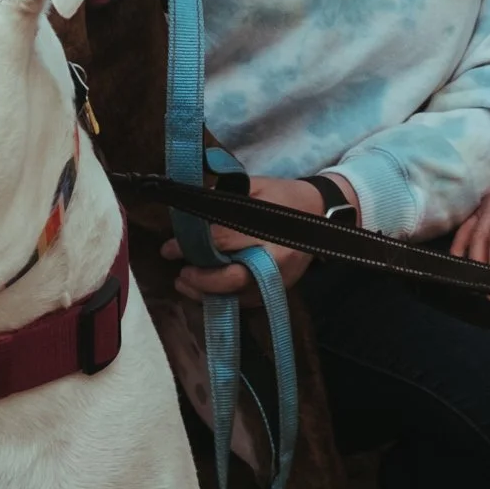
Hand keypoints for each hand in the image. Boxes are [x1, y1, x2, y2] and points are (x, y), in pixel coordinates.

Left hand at [173, 173, 336, 296]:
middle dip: (200, 278)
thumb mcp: (255, 187)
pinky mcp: (279, 290)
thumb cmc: (284, 197)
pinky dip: (223, 299)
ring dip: (207, 294)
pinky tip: (204, 291)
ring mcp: (279, 279)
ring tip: (184, 283)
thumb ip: (223, 198)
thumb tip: (188, 208)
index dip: (192, 245)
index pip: (223, 240)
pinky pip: (246, 302)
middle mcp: (276, 259)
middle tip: (179, 272)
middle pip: (232, 277)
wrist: (320, 213)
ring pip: (238, 296)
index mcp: (270, 229)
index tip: (168, 248)